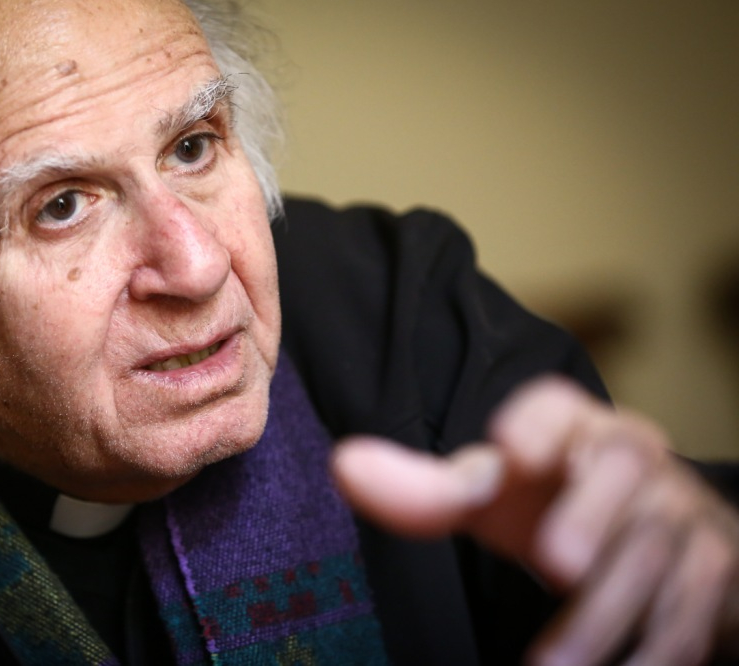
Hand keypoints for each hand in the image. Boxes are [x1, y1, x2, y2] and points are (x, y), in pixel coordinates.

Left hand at [332, 376, 738, 665]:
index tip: (506, 448)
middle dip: (594, 511)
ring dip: (607, 615)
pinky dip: (659, 652)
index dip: (537, 420)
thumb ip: (427, 489)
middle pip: (626, 463)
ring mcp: (678, 513)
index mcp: (571, 429)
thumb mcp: (492, 497)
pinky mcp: (713, 570)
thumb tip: (345, 463)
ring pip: (657, 551)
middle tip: (558, 561)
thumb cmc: (553, 504)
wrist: (647, 533)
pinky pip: (695, 612)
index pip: (558, 405)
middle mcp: (632, 458)